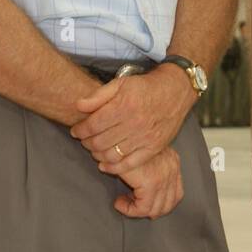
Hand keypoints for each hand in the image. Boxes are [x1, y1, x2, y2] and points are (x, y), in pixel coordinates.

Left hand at [70, 66, 195, 172]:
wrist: (174, 92)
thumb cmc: (145, 87)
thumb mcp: (121, 83)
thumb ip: (98, 95)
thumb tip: (79, 106)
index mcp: (124, 106)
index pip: (93, 124)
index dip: (80, 130)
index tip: (76, 130)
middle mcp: (134, 123)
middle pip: (100, 141)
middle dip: (87, 143)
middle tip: (84, 141)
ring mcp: (145, 137)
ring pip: (112, 155)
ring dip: (97, 155)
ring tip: (94, 150)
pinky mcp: (153, 148)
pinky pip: (129, 164)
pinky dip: (114, 168)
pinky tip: (105, 165)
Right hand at [113, 146, 183, 218]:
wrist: (116, 134)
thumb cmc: (123, 141)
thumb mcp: (141, 153)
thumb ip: (147, 167)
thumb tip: (141, 192)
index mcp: (172, 161)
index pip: (176, 194)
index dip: (160, 204)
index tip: (142, 203)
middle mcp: (172, 169)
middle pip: (168, 204)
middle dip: (149, 211)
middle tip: (132, 206)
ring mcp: (164, 176)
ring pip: (155, 210)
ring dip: (137, 210)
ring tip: (122, 202)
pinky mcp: (151, 182)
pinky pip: (142, 208)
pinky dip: (129, 210)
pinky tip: (119, 202)